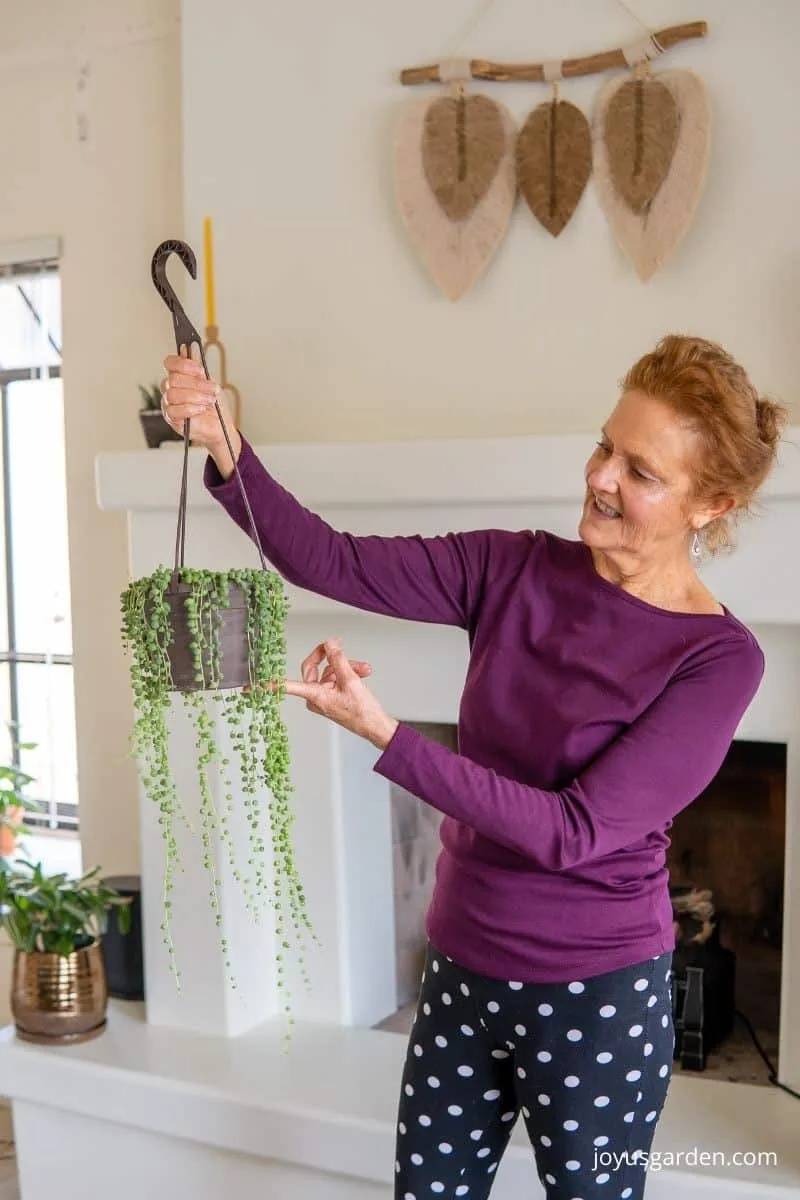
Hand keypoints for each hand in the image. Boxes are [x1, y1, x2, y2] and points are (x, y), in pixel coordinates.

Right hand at [161, 348, 241, 475]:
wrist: (220, 426)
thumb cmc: (214, 405)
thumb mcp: (209, 382)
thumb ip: (197, 368)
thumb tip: (186, 349)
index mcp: (178, 376)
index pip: (170, 363)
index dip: (184, 364)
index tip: (200, 369)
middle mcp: (170, 388)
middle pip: (173, 378)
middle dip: (196, 383)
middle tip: (212, 388)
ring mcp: (168, 403)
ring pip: (173, 394)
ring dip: (195, 396)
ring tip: (209, 400)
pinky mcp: (171, 418)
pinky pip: (174, 410)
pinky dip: (190, 408)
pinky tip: (200, 409)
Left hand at [283, 639, 398, 750]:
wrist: (375, 725)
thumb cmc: (362, 712)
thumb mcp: (350, 680)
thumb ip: (338, 659)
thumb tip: (329, 644)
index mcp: (315, 695)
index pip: (289, 686)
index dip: (272, 685)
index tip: (253, 687)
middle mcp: (316, 697)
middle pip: (316, 668)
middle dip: (334, 659)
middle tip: (339, 646)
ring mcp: (323, 697)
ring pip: (330, 672)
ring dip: (347, 667)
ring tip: (363, 669)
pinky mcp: (332, 696)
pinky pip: (336, 678)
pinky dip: (349, 673)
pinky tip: (361, 672)